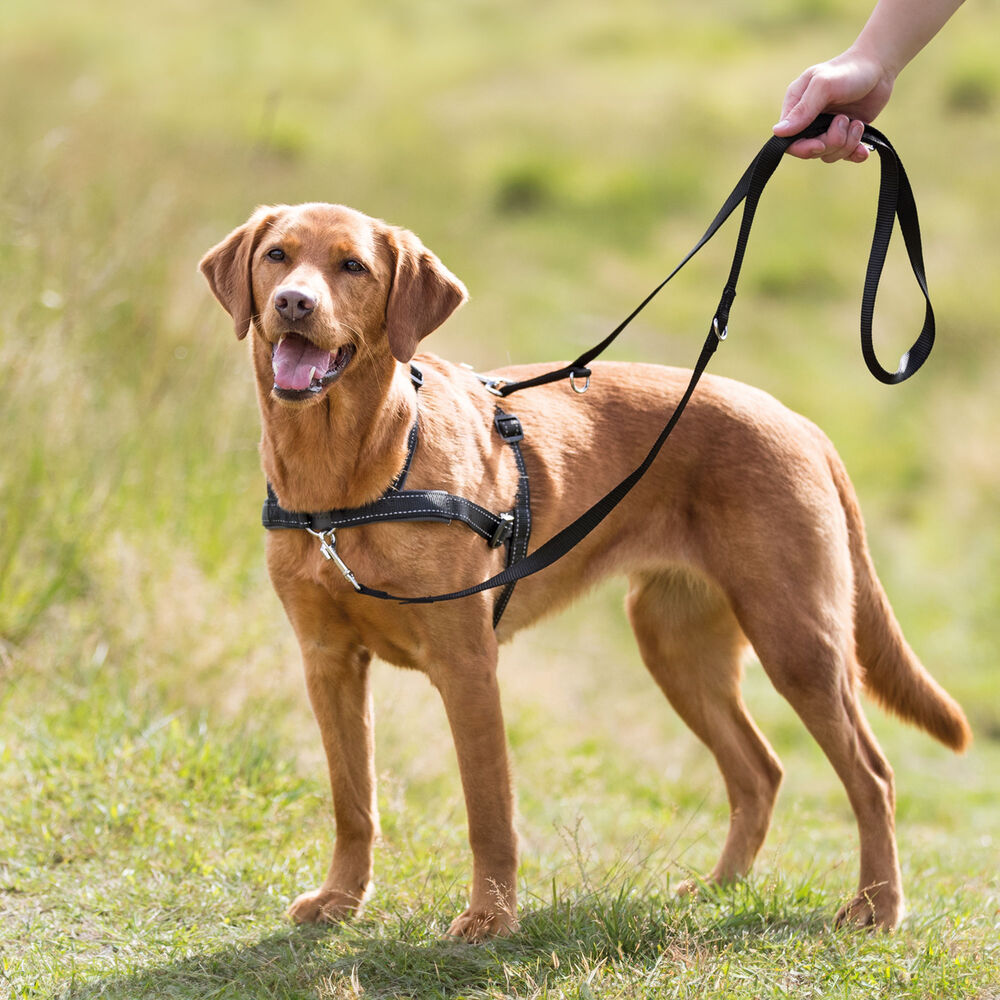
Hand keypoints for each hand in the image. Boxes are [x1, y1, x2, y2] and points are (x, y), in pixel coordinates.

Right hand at [773, 49, 894, 162]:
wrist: (880, 66)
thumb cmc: (849, 71)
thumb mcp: (823, 86)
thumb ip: (802, 110)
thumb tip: (778, 132)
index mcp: (796, 107)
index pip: (788, 141)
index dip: (803, 148)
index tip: (820, 144)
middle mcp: (808, 121)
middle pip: (810, 152)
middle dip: (831, 143)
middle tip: (845, 120)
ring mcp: (827, 129)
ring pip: (828, 155)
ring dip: (846, 143)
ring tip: (857, 123)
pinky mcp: (845, 134)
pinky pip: (844, 156)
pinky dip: (855, 153)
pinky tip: (863, 148)